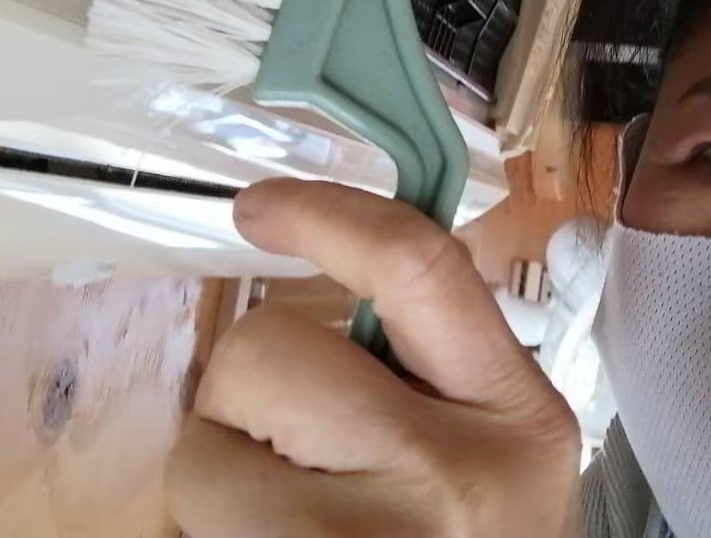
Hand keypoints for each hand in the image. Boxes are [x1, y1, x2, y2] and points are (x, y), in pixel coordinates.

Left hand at [167, 178, 579, 537]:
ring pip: (206, 446)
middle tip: (291, 449)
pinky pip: (191, 518)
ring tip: (287, 520)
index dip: (329, 213)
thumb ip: (433, 365)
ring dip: (222, 472)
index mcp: (519, 414)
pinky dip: (208, 526)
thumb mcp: (486, 451)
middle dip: (248, 389)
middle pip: (271, 351)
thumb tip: (336, 278)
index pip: (418, 266)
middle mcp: (455, 474)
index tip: (260, 205)